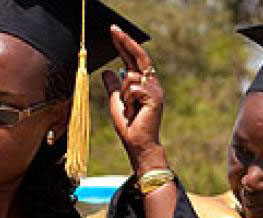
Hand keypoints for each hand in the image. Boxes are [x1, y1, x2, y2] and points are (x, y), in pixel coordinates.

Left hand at [102, 25, 166, 174]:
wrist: (137, 144)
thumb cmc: (128, 125)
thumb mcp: (116, 102)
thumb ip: (113, 87)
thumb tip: (107, 71)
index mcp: (143, 83)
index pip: (133, 59)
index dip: (124, 45)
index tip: (114, 32)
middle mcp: (152, 84)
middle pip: (138, 56)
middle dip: (125, 42)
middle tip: (113, 29)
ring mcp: (155, 90)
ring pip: (130, 76)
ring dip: (122, 93)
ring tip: (128, 109)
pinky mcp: (155, 98)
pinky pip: (133, 88)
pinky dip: (127, 100)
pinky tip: (132, 111)